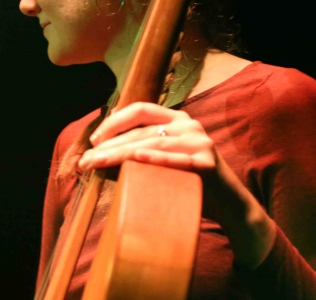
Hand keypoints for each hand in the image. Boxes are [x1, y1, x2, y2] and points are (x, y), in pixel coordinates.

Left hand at [78, 102, 214, 173]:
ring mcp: (200, 142)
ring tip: (97, 164)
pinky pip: (178, 160)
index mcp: (176, 118)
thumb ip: (138, 153)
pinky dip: (156, 159)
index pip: (140, 109)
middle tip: (85, 161)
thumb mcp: (162, 161)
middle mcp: (189, 125)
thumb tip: (98, 154)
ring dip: (121, 154)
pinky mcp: (208, 163)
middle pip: (142, 131)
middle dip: (110, 145)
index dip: (114, 122)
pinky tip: (136, 159)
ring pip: (153, 143)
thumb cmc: (188, 182)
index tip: (94, 140)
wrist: (230, 205)